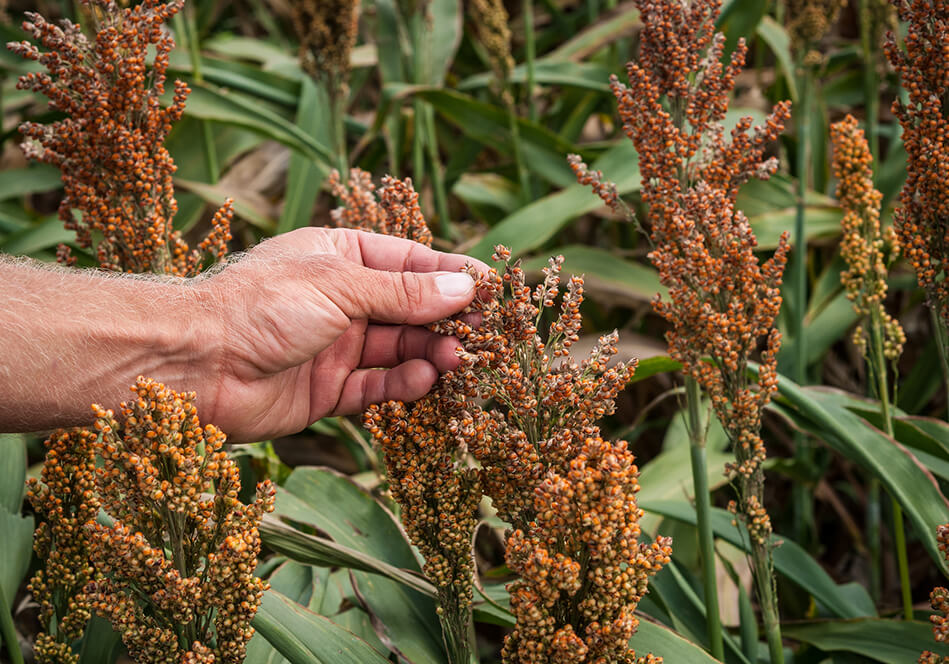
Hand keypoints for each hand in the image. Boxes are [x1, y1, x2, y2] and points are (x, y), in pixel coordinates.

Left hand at [194, 228, 486, 441]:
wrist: (195, 365)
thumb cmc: (259, 306)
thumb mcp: (339, 286)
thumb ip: (403, 292)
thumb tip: (463, 285)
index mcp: (339, 258)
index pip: (410, 262)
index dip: (452, 274)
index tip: (494, 288)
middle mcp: (340, 301)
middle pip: (410, 309)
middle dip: (448, 319)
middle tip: (486, 334)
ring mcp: (334, 346)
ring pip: (398, 349)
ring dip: (431, 353)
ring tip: (460, 360)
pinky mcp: (327, 390)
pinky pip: (377, 387)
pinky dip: (403, 385)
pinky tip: (425, 380)